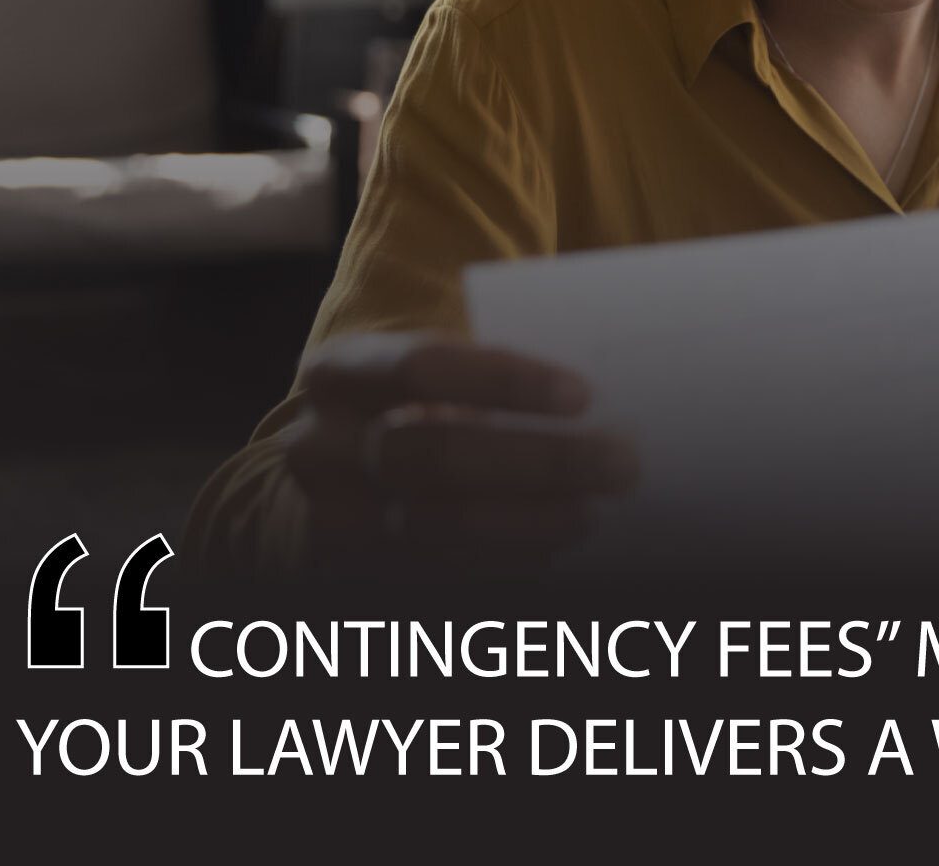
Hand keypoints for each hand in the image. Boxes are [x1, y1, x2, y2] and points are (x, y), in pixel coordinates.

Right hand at [280, 331, 638, 573]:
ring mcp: (330, 515)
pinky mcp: (350, 572)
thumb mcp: (425, 380)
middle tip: (618, 461)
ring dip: (531, 519)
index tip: (583, 395)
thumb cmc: (405, 409)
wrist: (327, 477)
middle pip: (437, 454)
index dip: (503, 380)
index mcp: (340, 372)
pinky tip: (554, 544)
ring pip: (439, 523)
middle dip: (539, 461)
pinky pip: (437, 570)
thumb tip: (598, 392)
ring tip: (593, 511)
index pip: (421, 366)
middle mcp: (320, 445)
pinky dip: (505, 557)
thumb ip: (486, 377)